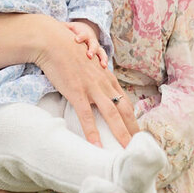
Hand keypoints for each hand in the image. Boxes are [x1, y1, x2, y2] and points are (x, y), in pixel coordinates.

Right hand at [36, 19, 138, 146]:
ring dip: (121, 134)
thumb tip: (94, 95)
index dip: (133, 119)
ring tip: (127, 151)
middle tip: (140, 147)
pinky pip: (87, 116)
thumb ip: (94, 80)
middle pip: (124, 110)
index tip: (137, 133)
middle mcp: (104, 84)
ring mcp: (92, 88)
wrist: (53, 42)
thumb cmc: (68, 53)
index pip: (126, 102)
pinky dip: (93, 132)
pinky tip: (97, 146)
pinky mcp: (77, 92)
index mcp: (107, 78)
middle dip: (133, 130)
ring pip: (112, 114)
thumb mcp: (87, 67)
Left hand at [65, 20, 107, 67]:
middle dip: (92, 49)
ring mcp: (96, 48)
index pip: (83, 34)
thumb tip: (49, 28)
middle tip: (89, 55)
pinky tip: (104, 70)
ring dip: (102, 58)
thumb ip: (61, 28)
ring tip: (103, 65)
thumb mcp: (67, 27)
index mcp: (83, 33)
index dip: (80, 36)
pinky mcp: (98, 54)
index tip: (76, 39)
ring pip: (101, 52)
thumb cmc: (72, 31)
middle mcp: (91, 40)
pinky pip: (103, 58)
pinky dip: (104, 63)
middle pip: (93, 44)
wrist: (83, 31)